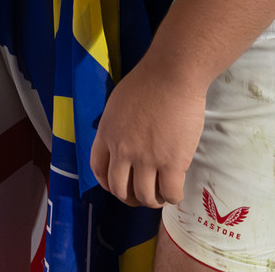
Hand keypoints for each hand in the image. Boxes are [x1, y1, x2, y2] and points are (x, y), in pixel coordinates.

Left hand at [90, 58, 206, 207]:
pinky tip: (176, 192)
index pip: (98, 169)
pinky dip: (172, 197)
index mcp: (107, 134)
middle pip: (119, 189)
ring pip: (144, 196)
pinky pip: (169, 193)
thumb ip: (116, 125)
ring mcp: (146, 159)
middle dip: (130, 198)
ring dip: (152, 201)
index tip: (117, 186)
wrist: (172, 75)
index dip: (107, 183)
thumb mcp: (117, 103)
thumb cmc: (148, 81)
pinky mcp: (172, 163)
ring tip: (161, 195)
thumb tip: (122, 138)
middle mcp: (122, 151)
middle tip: (142, 195)